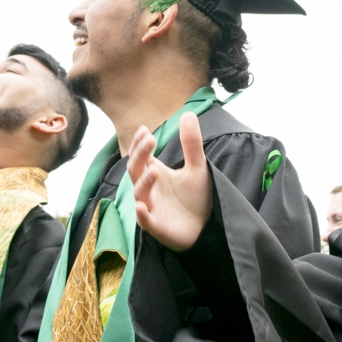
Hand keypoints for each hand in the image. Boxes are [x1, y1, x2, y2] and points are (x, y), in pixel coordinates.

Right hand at [129, 114, 211, 253]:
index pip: (140, 156)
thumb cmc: (196, 198)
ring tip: (155, 170)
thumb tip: (188, 114)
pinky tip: (141, 206)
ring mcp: (151, 208)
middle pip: (135, 170)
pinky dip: (141, 214)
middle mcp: (149, 189)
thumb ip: (191, 143)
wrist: (206, 227)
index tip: (145, 130)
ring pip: (139, 193)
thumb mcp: (197, 167)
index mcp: (155, 173)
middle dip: (140, 155)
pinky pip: (145, 221)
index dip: (140, 144)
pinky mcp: (157, 226)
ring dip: (144, 182)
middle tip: (149, 140)